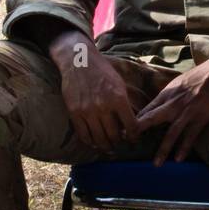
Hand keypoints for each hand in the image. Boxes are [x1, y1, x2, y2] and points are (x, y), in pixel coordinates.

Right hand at [49, 30, 136, 151]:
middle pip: (114, 136)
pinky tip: (94, 143)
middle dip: (119, 144)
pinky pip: (83, 134)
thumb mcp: (119, 84)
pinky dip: (90, 142)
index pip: (131, 126)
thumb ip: (125, 103)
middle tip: (121, 146)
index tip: (134, 140)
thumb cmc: (102, 72)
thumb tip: (131, 123)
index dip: (134, 136)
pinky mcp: (74, 112)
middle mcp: (103, 106)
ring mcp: (87, 110)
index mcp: (118, 98)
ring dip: (105, 146)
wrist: (79, 61)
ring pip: (99, 138)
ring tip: (109, 148)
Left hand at [137, 50, 208, 165]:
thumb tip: (154, 108)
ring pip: (171, 133)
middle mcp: (173, 104)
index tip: (124, 133)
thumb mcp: (176, 84)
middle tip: (128, 143)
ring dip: (163, 149)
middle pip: (152, 119)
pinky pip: (190, 136)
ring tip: (156, 164)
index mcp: (166, 95)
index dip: (134, 122)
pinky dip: (184, 148)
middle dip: (139, 131)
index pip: (146, 110)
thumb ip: (165, 97)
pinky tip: (178, 159)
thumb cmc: (197, 77)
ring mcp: (187, 112)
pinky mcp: (200, 118)